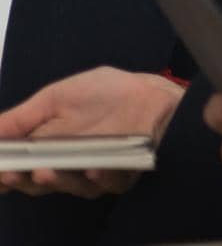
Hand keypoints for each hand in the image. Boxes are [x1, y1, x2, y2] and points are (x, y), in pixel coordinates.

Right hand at [0, 66, 183, 198]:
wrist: (150, 93)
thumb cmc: (103, 93)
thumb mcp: (55, 98)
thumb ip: (19, 119)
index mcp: (45, 148)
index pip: (17, 169)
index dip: (5, 174)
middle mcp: (66, 165)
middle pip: (37, 183)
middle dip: (21, 181)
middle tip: (11, 174)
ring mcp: (92, 174)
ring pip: (70, 187)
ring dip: (57, 181)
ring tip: (45, 171)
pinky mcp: (120, 177)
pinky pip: (108, 184)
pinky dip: (100, 178)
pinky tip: (95, 169)